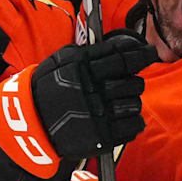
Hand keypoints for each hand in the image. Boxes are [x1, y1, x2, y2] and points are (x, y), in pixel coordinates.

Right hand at [31, 30, 157, 161]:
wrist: (32, 123)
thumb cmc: (49, 88)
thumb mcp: (62, 60)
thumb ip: (91, 51)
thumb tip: (123, 44)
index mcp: (83, 69)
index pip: (122, 57)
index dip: (141, 53)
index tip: (149, 52)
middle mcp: (92, 91)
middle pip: (133, 81)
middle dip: (134, 80)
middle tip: (127, 82)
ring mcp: (98, 115)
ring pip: (135, 103)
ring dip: (131, 100)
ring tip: (119, 101)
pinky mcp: (103, 136)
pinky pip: (134, 125)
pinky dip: (133, 120)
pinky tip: (122, 117)